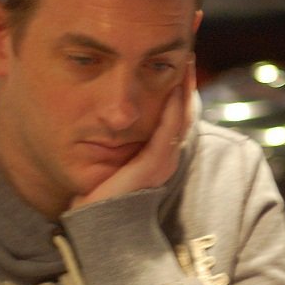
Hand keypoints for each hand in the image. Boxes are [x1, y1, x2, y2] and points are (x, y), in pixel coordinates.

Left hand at [71, 58, 194, 209]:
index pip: (174, 118)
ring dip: (185, 89)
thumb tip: (102, 123)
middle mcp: (166, 159)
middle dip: (186, 85)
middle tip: (188, 56)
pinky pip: (170, 127)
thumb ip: (112, 144)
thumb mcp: (109, 163)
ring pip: (181, 117)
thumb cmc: (97, 199)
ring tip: (186, 63)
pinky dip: (175, 105)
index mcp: (158, 158)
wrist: (97, 229)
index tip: (176, 67)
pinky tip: (176, 85)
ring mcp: (163, 162)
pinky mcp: (154, 164)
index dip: (178, 92)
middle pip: (183, 114)